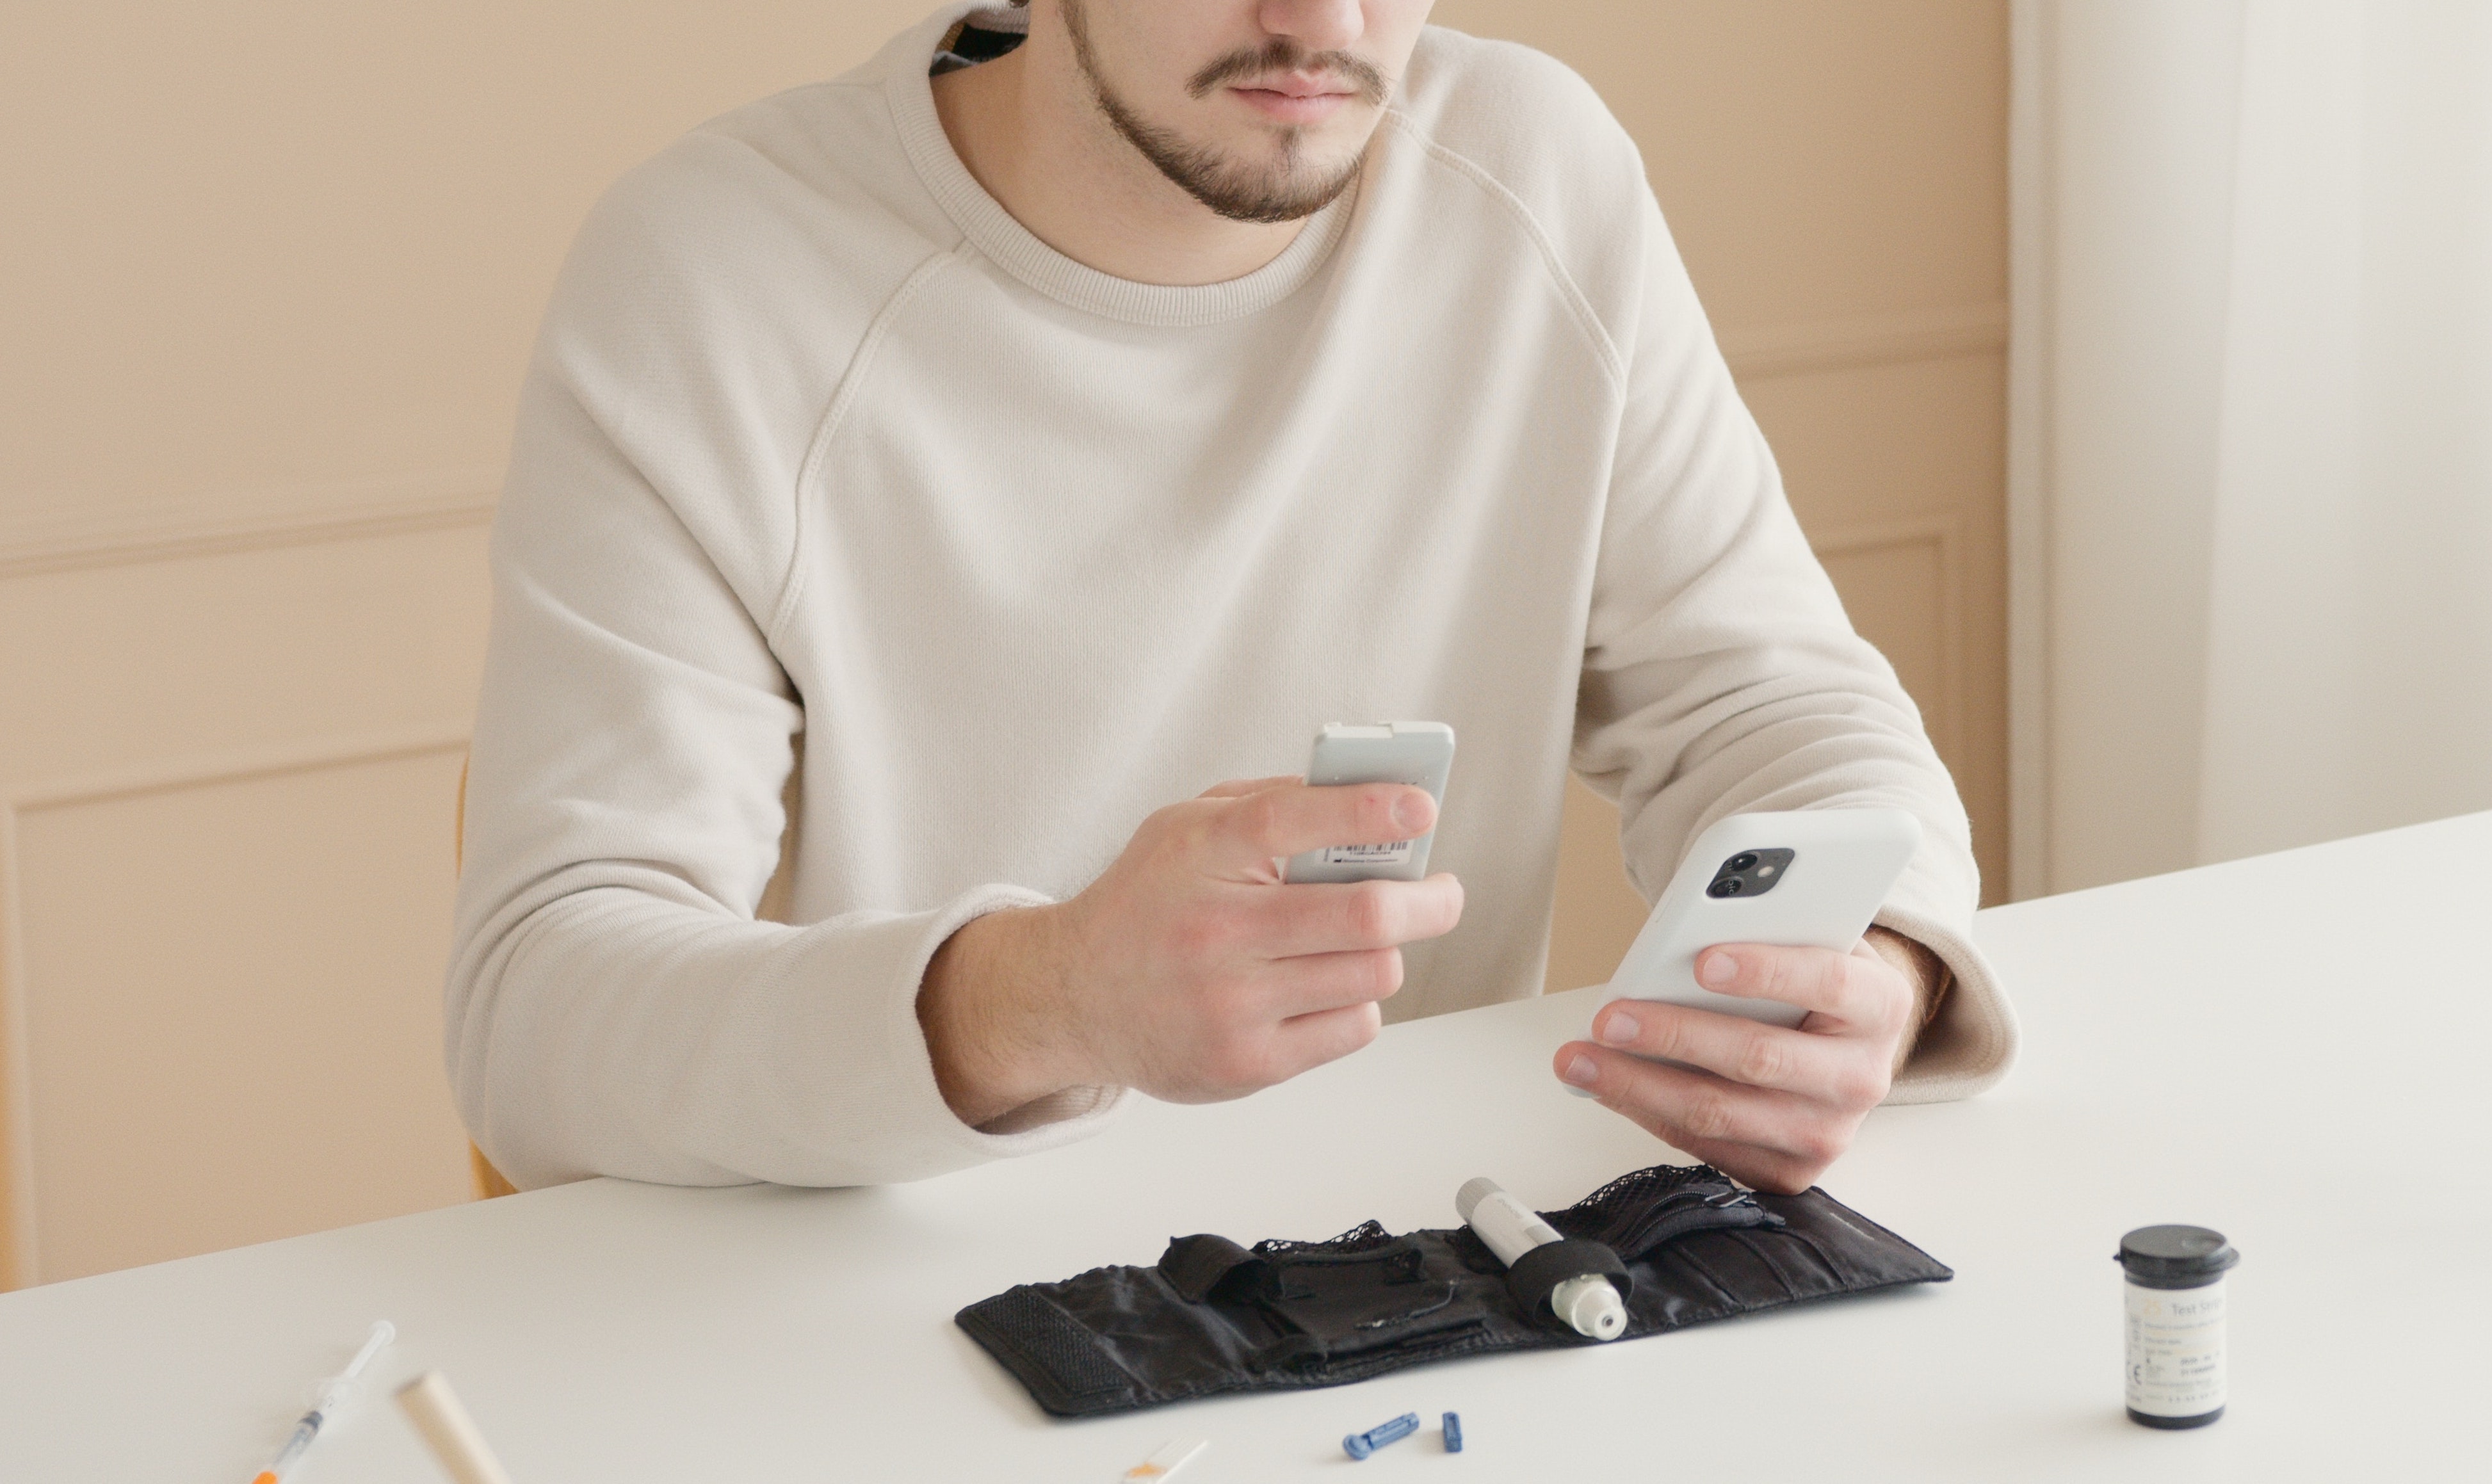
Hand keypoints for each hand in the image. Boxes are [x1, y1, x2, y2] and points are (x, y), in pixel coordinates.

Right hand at [919, 776, 1465, 1125]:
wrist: (1076, 996)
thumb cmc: (1147, 904)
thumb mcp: (1186, 828)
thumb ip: (1270, 805)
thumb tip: (1370, 801)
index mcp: (1201, 854)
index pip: (1294, 819)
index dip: (1370, 809)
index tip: (1421, 806)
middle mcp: (1217, 931)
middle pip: (1366, 914)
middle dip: (1429, 900)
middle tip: (1441, 892)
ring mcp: (1233, 1004)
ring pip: (1374, 973)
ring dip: (1384, 952)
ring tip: (1358, 940)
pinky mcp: (1249, 1063)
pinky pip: (1355, 1026)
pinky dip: (1356, 1001)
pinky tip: (1320, 986)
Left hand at [1551, 929, 1938, 1193]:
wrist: (1843, 1046)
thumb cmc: (1812, 983)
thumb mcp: (1811, 940)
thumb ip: (1771, 929)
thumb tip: (1689, 936)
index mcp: (1881, 1005)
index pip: (1830, 982)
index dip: (1767, 971)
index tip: (1702, 960)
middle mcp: (1862, 1077)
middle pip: (1759, 1058)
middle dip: (1674, 1036)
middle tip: (1611, 1018)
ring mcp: (1828, 1133)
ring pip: (1720, 1112)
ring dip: (1638, 1085)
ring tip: (1581, 1060)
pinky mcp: (1790, 1172)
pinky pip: (1706, 1145)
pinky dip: (1648, 1113)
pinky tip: (1608, 1086)